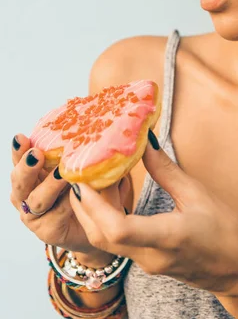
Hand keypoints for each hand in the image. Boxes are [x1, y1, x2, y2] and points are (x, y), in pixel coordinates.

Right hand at [10, 133, 129, 257]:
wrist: (94, 224)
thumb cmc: (84, 188)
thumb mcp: (79, 167)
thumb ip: (76, 153)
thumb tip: (91, 130)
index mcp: (30, 174)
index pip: (19, 159)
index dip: (18, 149)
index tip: (21, 137)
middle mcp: (26, 194)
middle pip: (20, 181)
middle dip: (27, 167)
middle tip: (36, 154)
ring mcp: (34, 215)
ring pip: (37, 199)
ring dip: (50, 185)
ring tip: (62, 174)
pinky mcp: (47, 232)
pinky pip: (55, 215)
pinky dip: (66, 204)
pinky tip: (76, 194)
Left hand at [70, 131, 237, 297]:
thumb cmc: (225, 231)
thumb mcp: (198, 194)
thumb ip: (166, 170)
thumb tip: (146, 142)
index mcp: (168, 236)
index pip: (119, 229)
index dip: (95, 204)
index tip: (85, 178)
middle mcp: (151, 256)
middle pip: (101, 236)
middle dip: (84, 205)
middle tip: (80, 172)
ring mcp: (146, 263)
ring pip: (104, 241)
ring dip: (91, 212)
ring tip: (91, 180)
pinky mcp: (145, 262)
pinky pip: (115, 243)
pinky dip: (104, 220)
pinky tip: (108, 198)